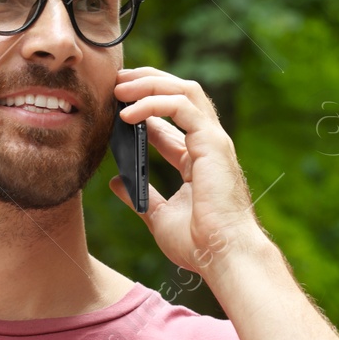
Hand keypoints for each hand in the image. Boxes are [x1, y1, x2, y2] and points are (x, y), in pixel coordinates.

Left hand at [109, 67, 266, 278]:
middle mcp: (208, 145)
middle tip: (116, 83)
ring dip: (150, 84)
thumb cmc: (199, 244)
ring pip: (184, 90)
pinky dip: (153, 104)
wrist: (222, 256)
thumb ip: (139, 196)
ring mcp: (213, 141)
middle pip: (181, 95)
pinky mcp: (212, 143)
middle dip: (148, 82)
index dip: (144, 108)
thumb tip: (116, 183)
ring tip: (120, 88)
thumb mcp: (159, 217)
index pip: (171, 122)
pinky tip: (128, 114)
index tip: (116, 106)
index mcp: (198, 160)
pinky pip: (182, 107)